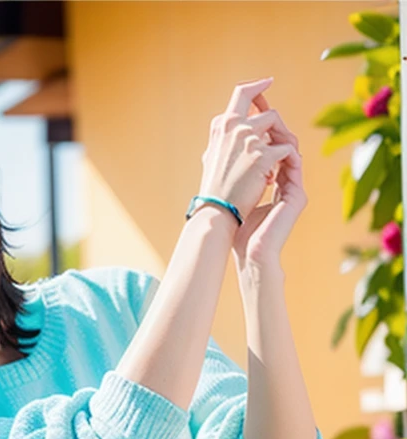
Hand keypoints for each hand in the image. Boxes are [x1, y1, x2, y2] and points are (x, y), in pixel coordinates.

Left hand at [230, 91, 306, 272]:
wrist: (249, 254)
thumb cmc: (240, 231)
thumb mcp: (237, 197)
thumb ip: (237, 176)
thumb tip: (220, 153)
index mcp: (272, 181)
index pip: (271, 149)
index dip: (263, 129)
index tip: (252, 110)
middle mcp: (285, 182)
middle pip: (283, 144)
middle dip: (272, 124)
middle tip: (261, 107)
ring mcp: (293, 189)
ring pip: (290, 150)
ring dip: (278, 135)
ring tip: (264, 125)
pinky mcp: (296, 196)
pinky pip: (294, 165)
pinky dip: (284, 152)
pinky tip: (270, 144)